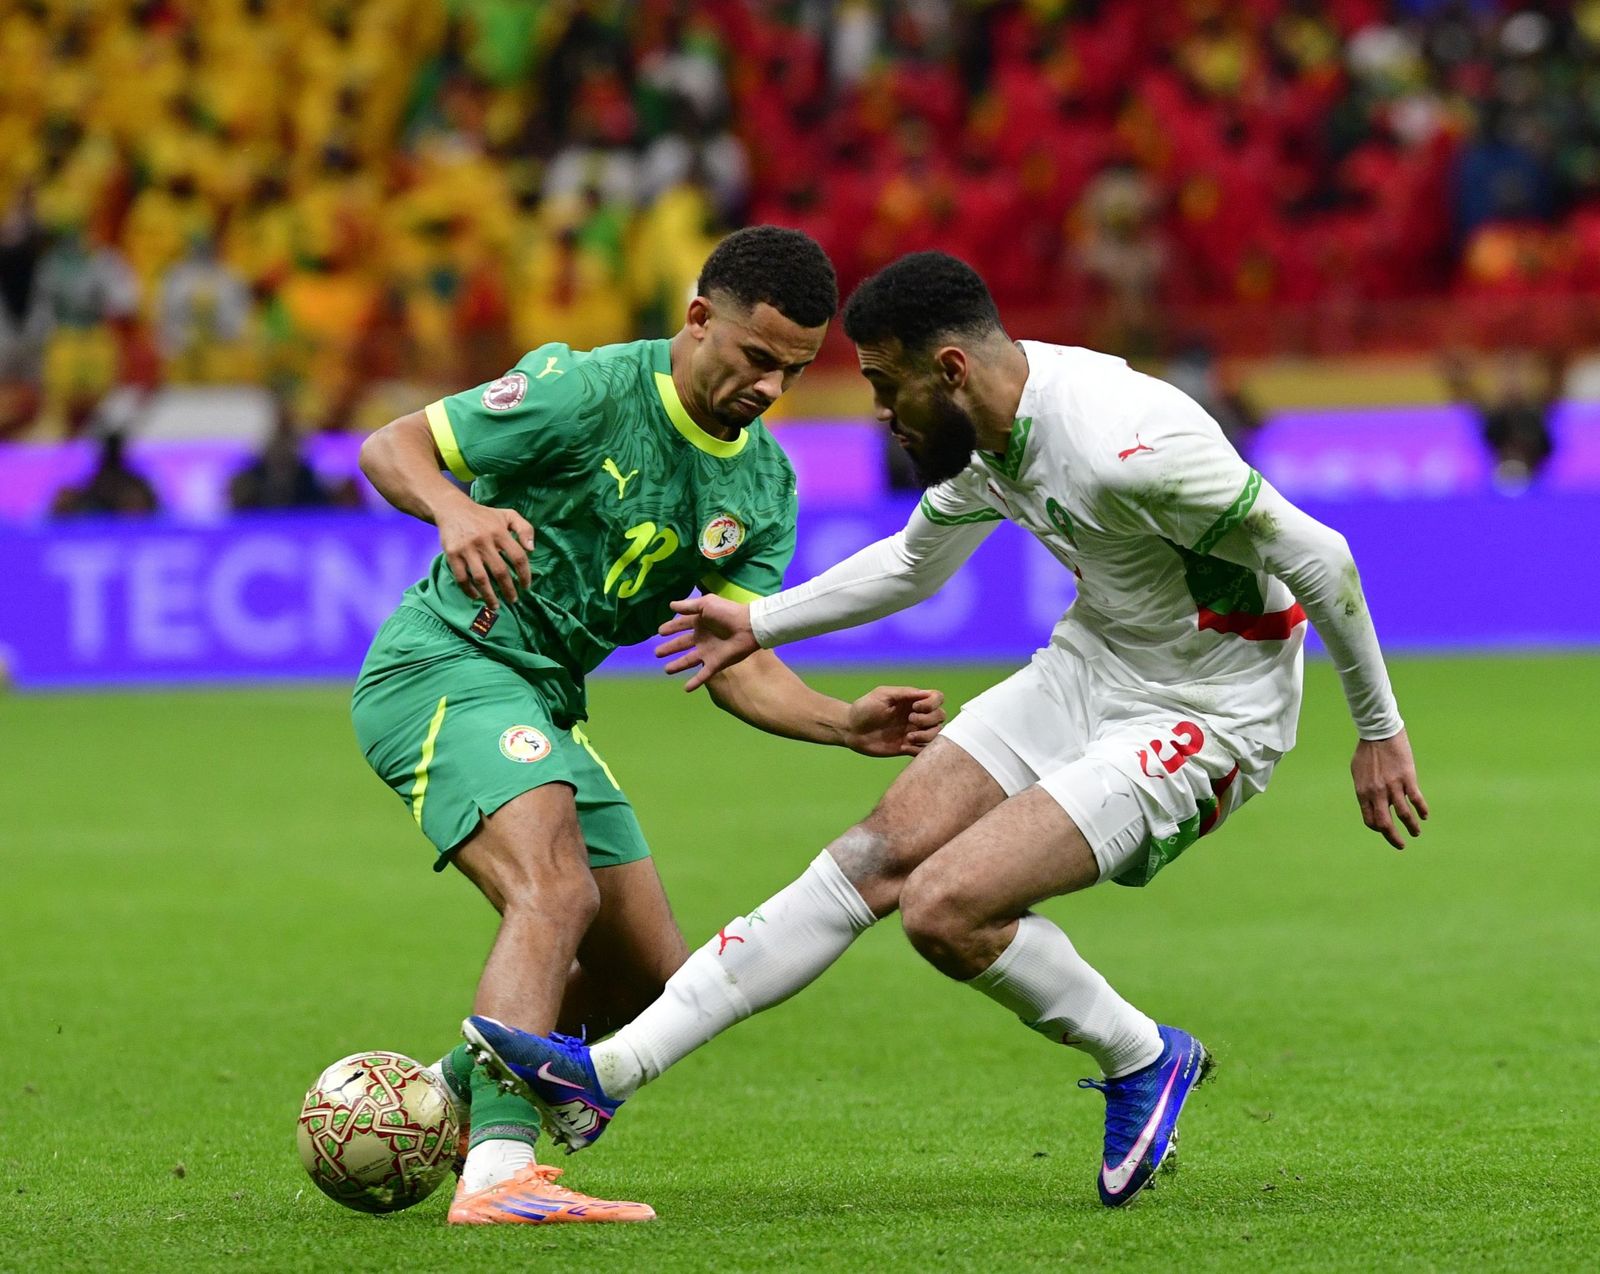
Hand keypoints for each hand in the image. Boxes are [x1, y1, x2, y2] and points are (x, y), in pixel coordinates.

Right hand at [437, 502, 534, 605]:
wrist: (452, 508)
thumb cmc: (484, 516)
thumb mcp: (508, 515)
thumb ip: (525, 528)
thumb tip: (532, 549)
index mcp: (500, 532)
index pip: (518, 557)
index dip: (525, 574)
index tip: (526, 586)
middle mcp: (484, 541)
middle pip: (500, 572)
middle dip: (508, 590)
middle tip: (513, 600)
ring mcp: (467, 549)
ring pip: (481, 578)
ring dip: (489, 595)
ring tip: (495, 606)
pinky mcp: (452, 554)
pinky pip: (461, 577)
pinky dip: (469, 590)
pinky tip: (476, 596)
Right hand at [656, 594, 759, 690]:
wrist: (747, 627)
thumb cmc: (728, 613)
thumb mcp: (706, 604)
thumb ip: (688, 606)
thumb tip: (670, 605)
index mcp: (700, 622)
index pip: (681, 625)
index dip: (670, 628)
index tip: (660, 632)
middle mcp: (702, 638)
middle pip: (681, 644)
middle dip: (669, 648)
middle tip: (657, 653)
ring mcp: (708, 652)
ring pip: (688, 660)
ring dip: (678, 665)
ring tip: (666, 670)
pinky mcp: (715, 664)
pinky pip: (703, 675)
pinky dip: (695, 682)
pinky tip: (686, 689)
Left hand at [843, 686, 945, 757]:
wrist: (851, 730)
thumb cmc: (864, 708)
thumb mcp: (882, 695)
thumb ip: (904, 693)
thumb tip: (926, 693)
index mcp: (912, 701)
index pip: (937, 698)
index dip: (932, 703)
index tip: (915, 707)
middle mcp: (916, 716)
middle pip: (941, 716)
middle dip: (929, 719)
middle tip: (910, 720)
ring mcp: (913, 732)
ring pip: (936, 734)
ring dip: (926, 736)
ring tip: (909, 736)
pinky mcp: (907, 747)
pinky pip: (923, 750)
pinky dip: (918, 749)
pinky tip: (903, 746)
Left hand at [1351, 728, 1428, 849]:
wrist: (1379, 733)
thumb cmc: (1367, 752)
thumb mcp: (1358, 773)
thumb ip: (1365, 790)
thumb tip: (1371, 804)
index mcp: (1363, 792)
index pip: (1370, 820)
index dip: (1378, 829)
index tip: (1385, 830)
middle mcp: (1377, 793)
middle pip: (1385, 823)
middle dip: (1393, 838)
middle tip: (1401, 845)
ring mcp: (1393, 786)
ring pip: (1404, 815)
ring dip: (1411, 827)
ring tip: (1416, 833)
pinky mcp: (1408, 778)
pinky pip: (1417, 800)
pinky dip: (1422, 810)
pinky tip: (1425, 816)